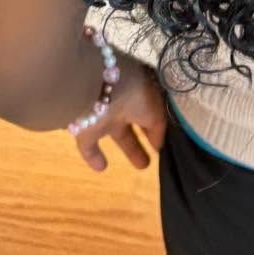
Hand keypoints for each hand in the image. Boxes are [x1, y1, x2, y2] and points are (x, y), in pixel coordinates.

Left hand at [70, 53, 168, 172]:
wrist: (93, 90)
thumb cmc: (133, 95)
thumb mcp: (156, 110)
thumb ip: (159, 127)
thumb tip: (158, 145)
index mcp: (141, 86)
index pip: (153, 105)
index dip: (160, 122)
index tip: (170, 140)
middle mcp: (122, 98)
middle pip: (137, 120)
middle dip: (147, 135)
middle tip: (159, 154)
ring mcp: (102, 113)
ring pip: (118, 132)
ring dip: (130, 149)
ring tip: (143, 166)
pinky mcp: (83, 129)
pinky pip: (89, 145)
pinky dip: (94, 156)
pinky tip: (102, 168)